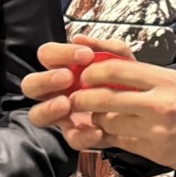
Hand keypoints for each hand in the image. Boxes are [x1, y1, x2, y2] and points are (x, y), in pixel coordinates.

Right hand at [21, 35, 134, 150]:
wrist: (144, 108)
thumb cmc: (127, 80)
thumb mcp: (122, 59)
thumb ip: (106, 47)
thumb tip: (80, 38)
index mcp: (63, 68)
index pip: (46, 55)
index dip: (60, 53)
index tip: (85, 54)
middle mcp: (57, 91)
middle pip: (30, 85)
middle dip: (45, 80)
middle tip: (67, 77)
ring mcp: (64, 115)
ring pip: (37, 115)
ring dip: (49, 108)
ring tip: (67, 104)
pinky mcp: (77, 135)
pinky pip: (70, 138)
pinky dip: (82, 135)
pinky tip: (97, 129)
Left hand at [69, 59, 175, 176]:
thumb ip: (144, 76)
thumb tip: (113, 70)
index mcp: (162, 79)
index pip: (116, 69)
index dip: (93, 72)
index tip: (86, 76)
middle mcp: (157, 102)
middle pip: (105, 97)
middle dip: (84, 98)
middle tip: (77, 99)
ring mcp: (155, 128)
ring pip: (109, 122)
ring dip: (98, 120)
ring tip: (97, 117)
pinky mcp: (155, 151)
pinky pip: (122, 142)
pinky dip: (112, 138)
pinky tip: (112, 133)